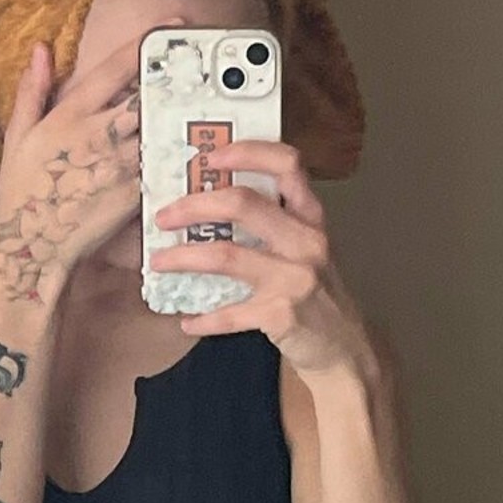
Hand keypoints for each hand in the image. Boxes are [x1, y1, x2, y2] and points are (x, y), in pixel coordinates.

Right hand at [0, 19, 185, 302]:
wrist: (35, 247)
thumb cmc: (22, 194)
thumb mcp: (17, 138)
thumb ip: (33, 91)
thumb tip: (41, 50)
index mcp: (71, 114)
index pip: (116, 68)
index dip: (146, 44)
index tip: (171, 26)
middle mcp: (99, 134)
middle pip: (147, 95)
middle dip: (168, 82)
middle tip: (193, 69)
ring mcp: (120, 164)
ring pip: (157, 128)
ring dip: (174, 117)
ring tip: (195, 106)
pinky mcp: (133, 192)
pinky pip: (158, 165)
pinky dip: (171, 155)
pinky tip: (185, 149)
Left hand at [148, 140, 378, 381]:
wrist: (345, 349)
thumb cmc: (317, 296)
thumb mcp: (307, 251)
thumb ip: (276, 227)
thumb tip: (211, 208)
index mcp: (311, 218)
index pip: (287, 165)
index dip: (248, 153)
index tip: (211, 157)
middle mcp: (306, 241)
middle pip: (243, 203)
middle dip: (194, 205)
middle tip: (164, 217)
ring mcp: (294, 278)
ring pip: (226, 255)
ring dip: (182, 258)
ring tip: (157, 263)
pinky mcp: (280, 315)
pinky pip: (229, 315)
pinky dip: (203, 319)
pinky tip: (187, 322)